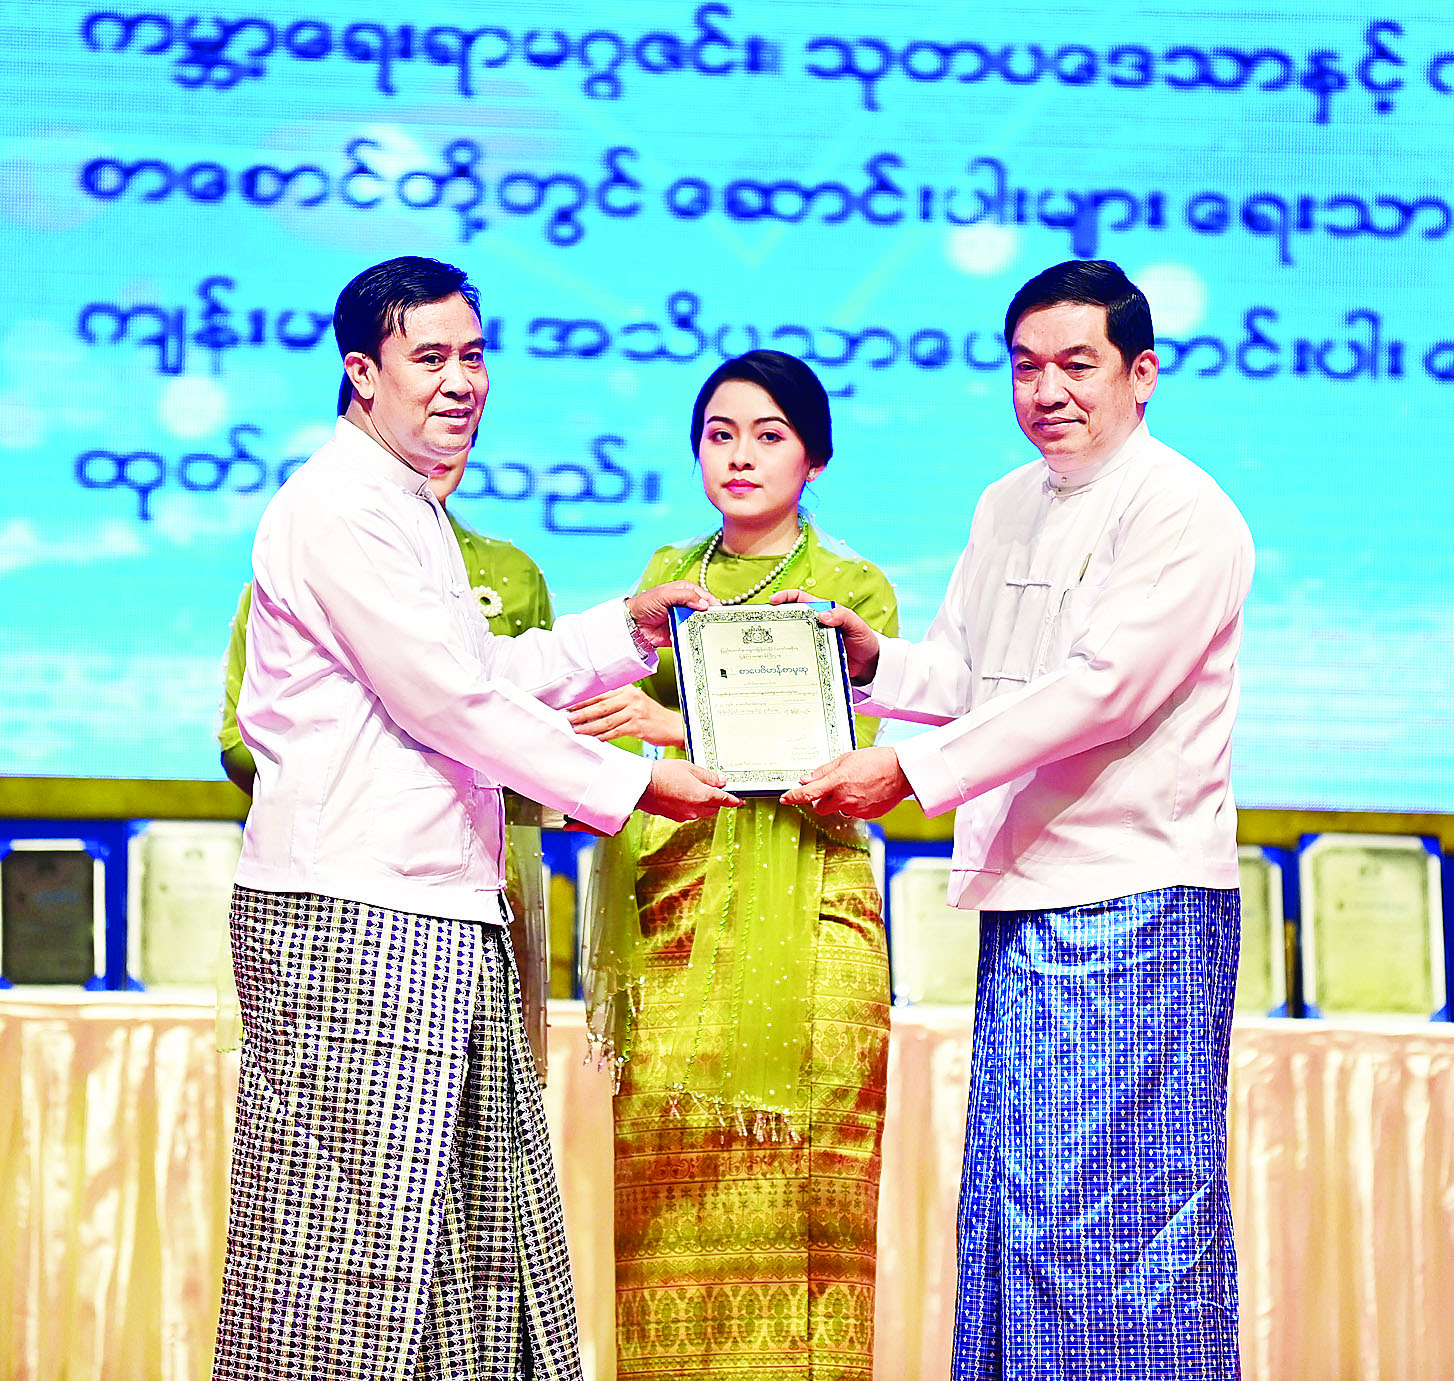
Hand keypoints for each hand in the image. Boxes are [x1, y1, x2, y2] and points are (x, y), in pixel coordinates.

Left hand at [568, 686, 685, 747]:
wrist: (673, 726)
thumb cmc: (651, 715)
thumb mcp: (635, 701)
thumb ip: (616, 701)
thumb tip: (590, 707)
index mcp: (627, 689)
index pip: (600, 693)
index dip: (583, 699)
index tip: (569, 705)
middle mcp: (631, 698)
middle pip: (600, 706)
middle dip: (582, 713)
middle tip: (568, 718)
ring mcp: (634, 712)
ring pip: (606, 721)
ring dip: (589, 727)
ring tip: (576, 730)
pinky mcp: (637, 726)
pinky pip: (615, 732)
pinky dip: (603, 736)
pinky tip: (594, 739)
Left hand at [626, 581, 716, 647]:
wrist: (633, 624)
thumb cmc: (646, 604)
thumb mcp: (666, 594)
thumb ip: (686, 596)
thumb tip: (704, 604)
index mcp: (684, 592)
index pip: (703, 595)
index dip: (711, 602)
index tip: (718, 610)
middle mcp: (685, 605)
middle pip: (703, 610)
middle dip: (710, 616)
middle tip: (716, 622)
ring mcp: (683, 619)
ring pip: (699, 624)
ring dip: (703, 627)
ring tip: (710, 632)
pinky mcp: (680, 632)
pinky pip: (691, 636)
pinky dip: (695, 638)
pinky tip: (700, 640)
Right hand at [637, 759, 741, 820]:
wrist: (640, 785)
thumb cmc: (663, 773)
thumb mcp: (689, 768)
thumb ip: (708, 776)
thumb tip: (721, 782)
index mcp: (703, 796)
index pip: (725, 800)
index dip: (734, 801)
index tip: (740, 801)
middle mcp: (696, 809)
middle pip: (714, 808)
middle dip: (717, 800)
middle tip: (714, 788)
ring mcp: (685, 815)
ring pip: (702, 812)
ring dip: (704, 804)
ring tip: (696, 790)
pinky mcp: (674, 817)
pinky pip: (689, 813)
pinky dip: (691, 806)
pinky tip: (683, 795)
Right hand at [769, 590, 880, 681]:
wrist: (871, 666)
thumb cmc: (864, 639)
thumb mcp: (856, 625)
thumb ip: (842, 617)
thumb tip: (822, 615)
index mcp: (822, 611)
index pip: (800, 599)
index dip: (785, 597)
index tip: (772, 601)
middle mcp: (814, 625)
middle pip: (790, 619)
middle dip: (774, 619)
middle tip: (762, 625)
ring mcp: (812, 642)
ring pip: (791, 638)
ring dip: (779, 641)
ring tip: (766, 646)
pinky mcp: (813, 658)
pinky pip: (798, 656)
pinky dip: (788, 658)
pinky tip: (780, 663)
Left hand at [780, 747, 910, 818]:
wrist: (902, 772)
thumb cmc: (876, 761)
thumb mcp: (846, 759)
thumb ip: (824, 771)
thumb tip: (807, 779)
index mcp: (837, 782)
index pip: (808, 793)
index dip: (793, 797)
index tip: (785, 799)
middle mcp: (845, 798)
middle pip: (820, 807)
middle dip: (820, 800)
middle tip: (829, 789)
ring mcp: (856, 809)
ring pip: (838, 810)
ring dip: (839, 802)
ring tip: (855, 786)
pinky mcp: (867, 816)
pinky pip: (854, 812)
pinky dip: (855, 805)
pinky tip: (865, 792)